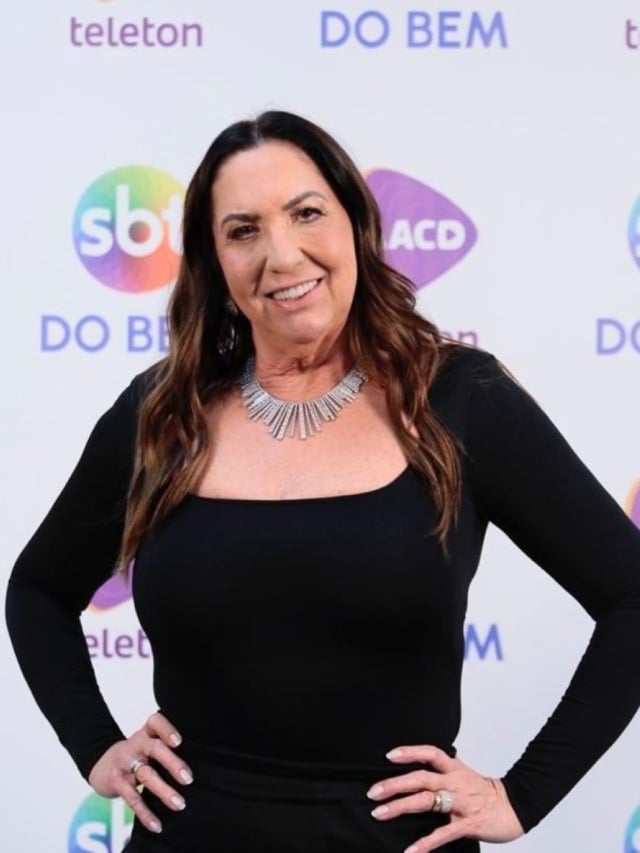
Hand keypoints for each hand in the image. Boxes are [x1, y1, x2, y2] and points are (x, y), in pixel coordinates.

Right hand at [88, 712, 192, 834]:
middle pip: (154, 749)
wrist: (102, 764)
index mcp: (146, 732)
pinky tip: (157, 824)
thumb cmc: (137, 753)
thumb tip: (201, 760)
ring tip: (179, 804)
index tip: (179, 742)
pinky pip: (133, 799)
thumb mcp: (148, 742)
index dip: (167, 729)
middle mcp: (135, 744)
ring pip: (146, 775)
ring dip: (163, 791)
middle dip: (172, 763)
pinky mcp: (117, 782)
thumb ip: (167, 746)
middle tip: (188, 779)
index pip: (155, 722)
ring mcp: (125, 762)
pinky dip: (145, 814)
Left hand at [367, 745, 523, 851]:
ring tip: (379, 813)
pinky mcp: (468, 824)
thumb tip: (422, 765)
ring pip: (426, 801)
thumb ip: (444, 770)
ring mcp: (461, 803)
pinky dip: (425, 843)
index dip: (410, 752)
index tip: (389, 756)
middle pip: (421, 778)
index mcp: (454, 769)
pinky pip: (443, 834)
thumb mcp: (464, 774)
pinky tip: (410, 850)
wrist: (516, 807)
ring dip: (400, 807)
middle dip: (394, 784)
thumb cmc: (486, 792)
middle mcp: (455, 782)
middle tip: (373, 792)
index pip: (430, 753)